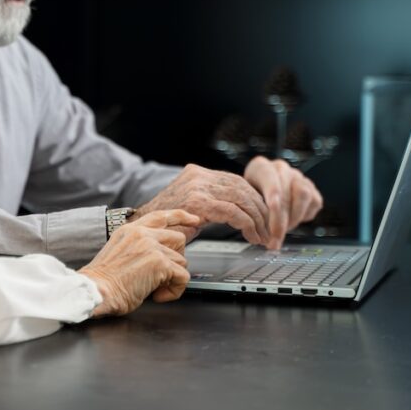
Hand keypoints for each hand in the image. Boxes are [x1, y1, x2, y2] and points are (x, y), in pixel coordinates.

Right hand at [79, 210, 198, 316]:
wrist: (95, 291)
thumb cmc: (103, 282)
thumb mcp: (119, 253)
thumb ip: (138, 248)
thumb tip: (161, 256)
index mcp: (130, 230)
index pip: (160, 216)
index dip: (180, 216)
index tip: (194, 219)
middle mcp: (141, 233)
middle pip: (178, 238)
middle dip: (176, 258)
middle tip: (162, 275)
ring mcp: (151, 246)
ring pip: (181, 261)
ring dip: (171, 279)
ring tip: (152, 289)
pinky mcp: (159, 262)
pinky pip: (182, 277)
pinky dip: (173, 291)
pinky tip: (157, 296)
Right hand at [132, 164, 273, 245]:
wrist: (140, 230)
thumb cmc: (164, 224)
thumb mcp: (191, 206)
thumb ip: (212, 201)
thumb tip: (241, 210)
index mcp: (197, 173)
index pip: (236, 181)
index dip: (255, 200)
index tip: (265, 217)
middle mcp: (198, 175)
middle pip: (242, 188)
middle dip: (261, 210)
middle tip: (270, 230)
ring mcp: (197, 187)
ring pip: (242, 198)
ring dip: (257, 220)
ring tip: (262, 236)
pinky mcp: (198, 202)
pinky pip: (233, 211)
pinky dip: (247, 224)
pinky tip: (250, 235)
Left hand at [243, 156, 323, 249]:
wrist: (262, 190)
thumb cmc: (251, 196)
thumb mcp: (245, 200)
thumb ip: (252, 209)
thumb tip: (256, 229)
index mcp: (261, 168)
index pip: (270, 180)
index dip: (273, 198)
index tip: (272, 215)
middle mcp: (281, 169)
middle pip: (286, 193)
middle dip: (281, 221)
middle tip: (274, 239)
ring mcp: (298, 177)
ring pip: (303, 195)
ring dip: (294, 217)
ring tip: (283, 230)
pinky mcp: (312, 188)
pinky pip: (314, 202)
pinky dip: (304, 216)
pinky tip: (293, 220)